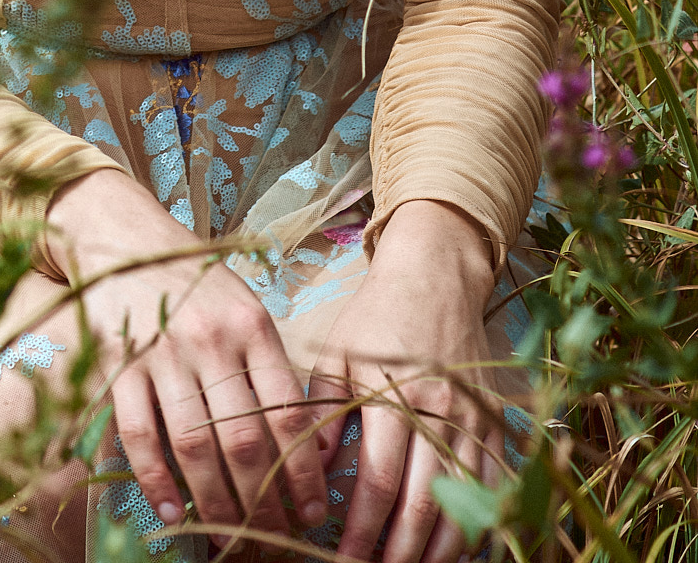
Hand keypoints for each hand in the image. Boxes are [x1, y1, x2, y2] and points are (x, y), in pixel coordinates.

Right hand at [46, 171, 329, 538]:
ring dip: (215, 504)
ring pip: (194, 447)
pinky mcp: (118, 363)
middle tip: (274, 537)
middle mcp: (210, 338)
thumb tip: (307, 445)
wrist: (126, 240)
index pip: (288, 411)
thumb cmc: (197, 285)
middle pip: (244, 440)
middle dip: (264, 502)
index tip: (313, 510)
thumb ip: (271, 368)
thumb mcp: (246, 309)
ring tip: (230, 540)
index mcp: (251, 325)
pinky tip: (173, 511)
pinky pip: (139, 434)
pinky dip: (156, 480)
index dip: (304, 471)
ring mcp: (162, 352)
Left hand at [309, 200, 501, 562]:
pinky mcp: (494, 421)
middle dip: (399, 552)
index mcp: (393, 393)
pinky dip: (477, 522)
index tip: (341, 559)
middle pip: (424, 503)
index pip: (380, 481)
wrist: (436, 274)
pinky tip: (454, 546)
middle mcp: (439, 410)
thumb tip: (314, 467)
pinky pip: (493, 485)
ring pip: (464, 503)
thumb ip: (323, 409)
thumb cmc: (377, 315)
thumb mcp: (337, 352)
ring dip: (439, 549)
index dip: (362, 529)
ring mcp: (473, 418)